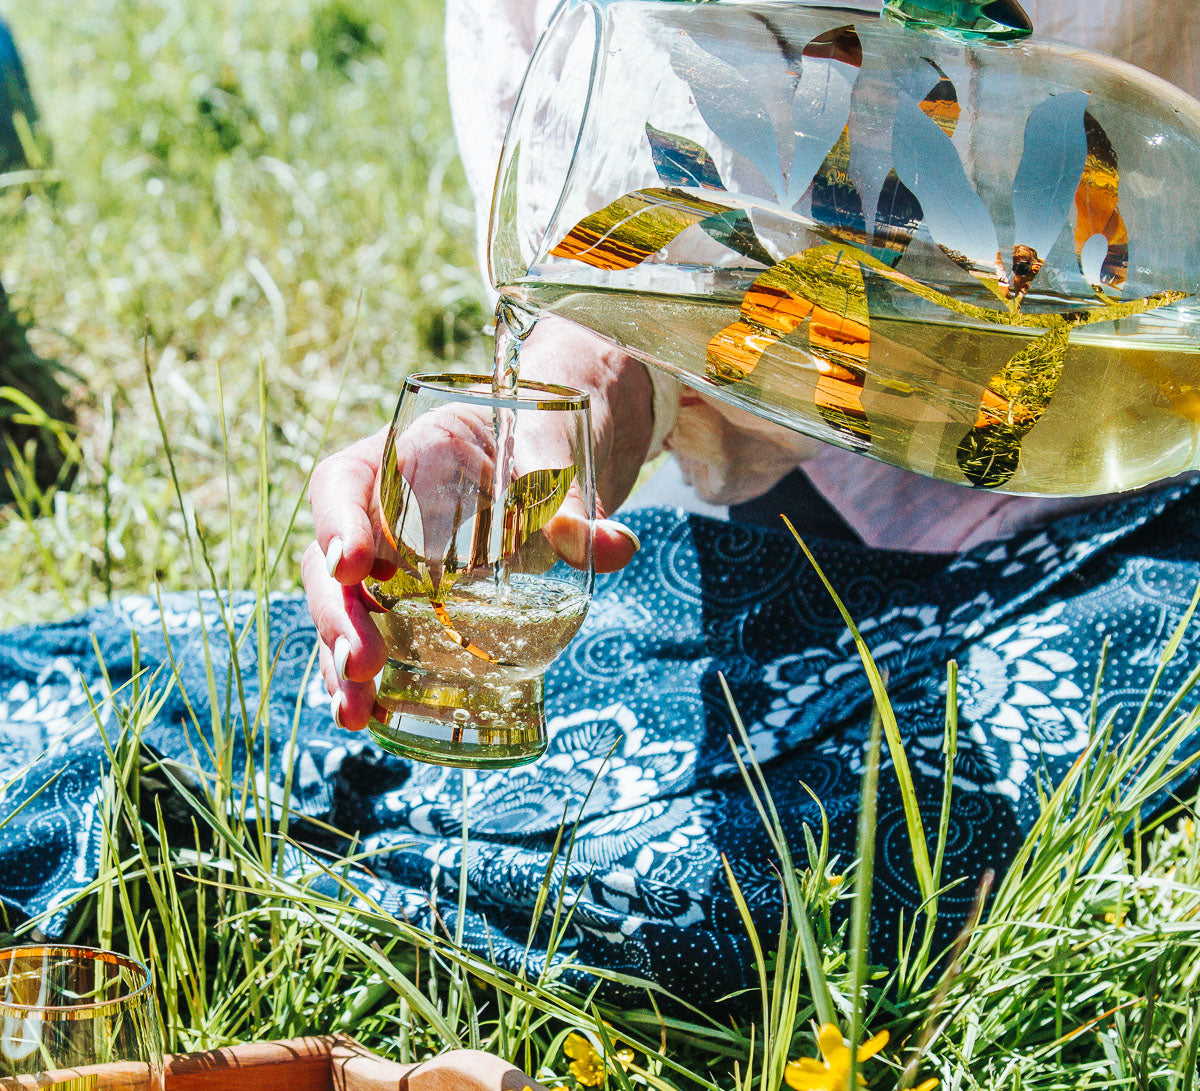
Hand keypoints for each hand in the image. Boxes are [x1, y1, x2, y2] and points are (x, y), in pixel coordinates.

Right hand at [303, 317, 654, 730]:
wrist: (555, 458)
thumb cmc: (542, 439)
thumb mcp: (556, 453)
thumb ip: (573, 496)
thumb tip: (611, 545)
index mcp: (401, 454)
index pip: (344, 481)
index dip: (338, 521)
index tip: (352, 564)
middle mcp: (380, 510)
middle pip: (331, 561)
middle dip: (338, 615)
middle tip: (362, 662)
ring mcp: (392, 560)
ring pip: (345, 608)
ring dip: (340, 660)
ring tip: (353, 712)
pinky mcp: (412, 600)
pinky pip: (380, 634)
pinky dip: (373, 678)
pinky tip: (370, 717)